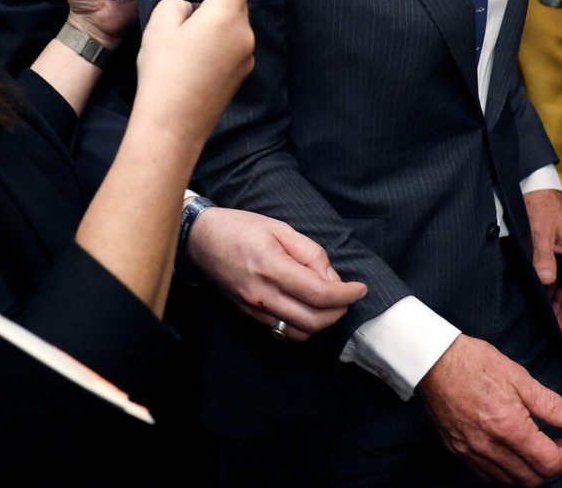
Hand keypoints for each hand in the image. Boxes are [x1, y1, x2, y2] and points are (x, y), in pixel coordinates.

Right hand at [131, 0, 256, 149]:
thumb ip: (180, 2)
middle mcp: (245, 32)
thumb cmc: (164, 71)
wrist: (172, 126)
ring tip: (182, 36)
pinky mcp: (241, 74)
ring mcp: (246, 56)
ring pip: (233, 23)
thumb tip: (192, 7)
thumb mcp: (161, 22)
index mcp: (227, 14)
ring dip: (214, 19)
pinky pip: (231, 45)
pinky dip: (216, 41)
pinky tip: (190, 57)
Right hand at [188, 207, 367, 339]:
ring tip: (330, 303)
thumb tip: (332, 278)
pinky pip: (282, 330)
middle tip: (348, 296)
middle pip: (313, 320)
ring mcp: (254, 308)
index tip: (360, 289)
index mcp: (272, 267)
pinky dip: (303, 325)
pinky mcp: (249, 314)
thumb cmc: (241, 228)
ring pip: (299, 332)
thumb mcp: (280, 228)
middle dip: (338, 312)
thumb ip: (310, 254)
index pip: (318, 294)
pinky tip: (309, 308)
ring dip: (322, 323)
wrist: (201, 240)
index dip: (345, 295)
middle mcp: (262, 294)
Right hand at [418, 334, 561, 484]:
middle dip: (554, 469)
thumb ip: (550, 404)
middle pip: (532, 478)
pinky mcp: (458, 450)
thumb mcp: (519, 377)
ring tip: (540, 450)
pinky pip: (488, 474)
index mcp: (509, 427)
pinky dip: (507, 471)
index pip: (549, 462)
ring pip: (510, 480)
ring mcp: (471, 451)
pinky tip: (513, 452)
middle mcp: (490, 446)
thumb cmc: (474, 363)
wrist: (432, 360)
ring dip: (531, 472)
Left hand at [523, 189, 561, 330]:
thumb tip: (546, 281)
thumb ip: (544, 258)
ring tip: (550, 316)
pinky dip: (552, 286)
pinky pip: (557, 272)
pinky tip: (544, 296)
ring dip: (558, 298)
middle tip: (556, 326)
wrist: (535, 185)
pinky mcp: (555, 247)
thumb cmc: (541, 205)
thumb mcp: (540, 232)